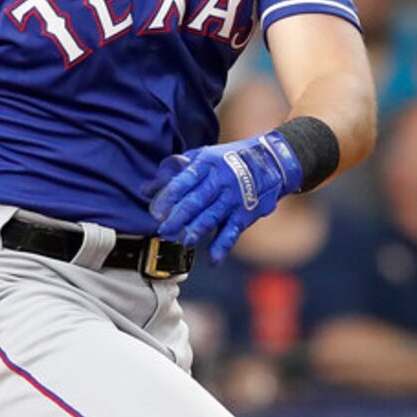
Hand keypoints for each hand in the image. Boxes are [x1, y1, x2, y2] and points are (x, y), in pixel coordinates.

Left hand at [149, 131, 304, 264]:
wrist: (272, 161)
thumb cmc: (228, 160)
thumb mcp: (203, 158)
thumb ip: (174, 174)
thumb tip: (145, 190)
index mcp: (206, 164)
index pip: (184, 181)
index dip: (169, 196)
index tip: (155, 210)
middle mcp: (220, 180)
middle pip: (196, 200)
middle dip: (179, 217)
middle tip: (163, 230)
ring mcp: (235, 197)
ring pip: (213, 216)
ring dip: (198, 230)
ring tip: (184, 242)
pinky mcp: (246, 213)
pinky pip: (233, 231)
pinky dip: (223, 246)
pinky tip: (213, 259)